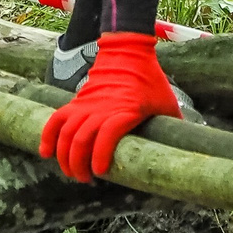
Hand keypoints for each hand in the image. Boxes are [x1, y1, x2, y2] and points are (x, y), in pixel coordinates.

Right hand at [38, 32, 179, 181]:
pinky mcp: (76, 102)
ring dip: (64, 155)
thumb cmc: (151, 82)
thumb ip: (174, 127)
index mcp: (125, 110)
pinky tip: (45, 152)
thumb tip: (188, 152)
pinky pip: (56, 119)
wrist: (127, 53)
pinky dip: (48, 136)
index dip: (100, 155)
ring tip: (70, 172)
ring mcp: (86, 104)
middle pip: (81, 138)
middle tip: (86, 179)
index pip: (107, 134)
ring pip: (66, 132)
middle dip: (79, 164)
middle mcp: (102, 108)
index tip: (100, 172)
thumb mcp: (166, 104)